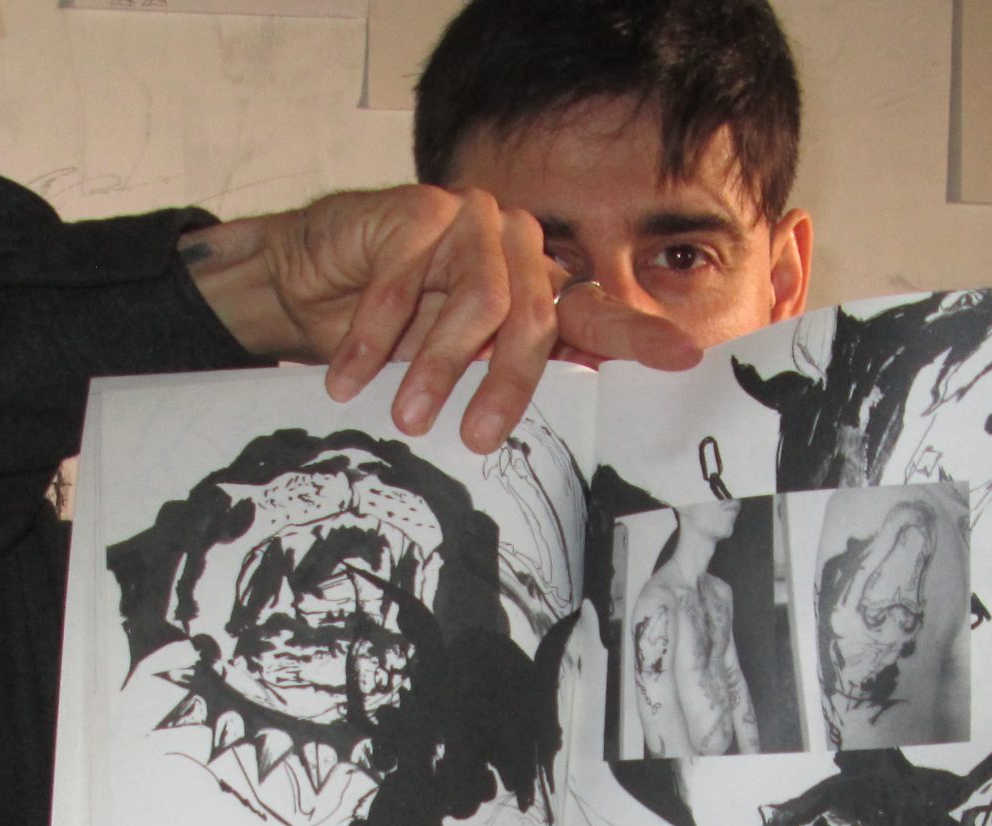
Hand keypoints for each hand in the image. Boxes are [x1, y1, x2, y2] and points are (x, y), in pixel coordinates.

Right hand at [182, 185, 700, 453]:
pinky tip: (347, 376)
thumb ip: (498, 390)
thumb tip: (557, 450)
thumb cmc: (389, 341)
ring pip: (479, 298)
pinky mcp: (420, 210)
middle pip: (536, 317)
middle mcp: (519, 252)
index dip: (638, 336)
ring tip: (407, 416)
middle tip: (478, 439)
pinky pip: (408, 281)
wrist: (309, 284)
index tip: (682, 359)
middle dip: (507, 384)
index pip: (597, 316)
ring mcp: (473, 224)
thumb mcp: (449, 373)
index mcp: (539, 292)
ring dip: (437, 365)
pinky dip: (375, 337)